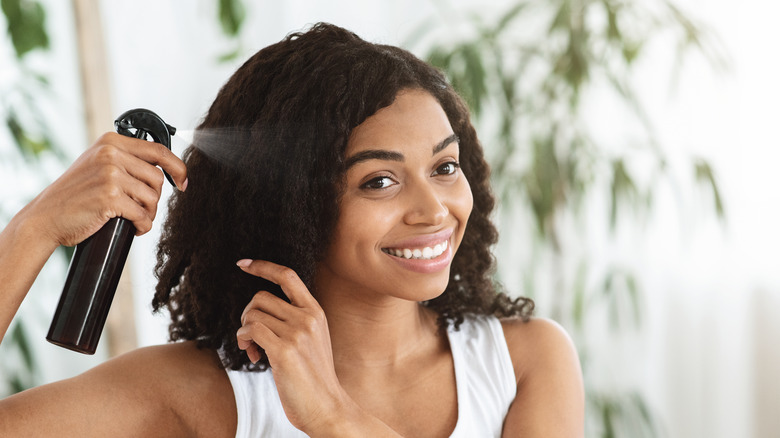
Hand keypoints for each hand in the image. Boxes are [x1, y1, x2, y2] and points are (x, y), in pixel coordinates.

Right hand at [23, 132, 186, 246]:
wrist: (45, 217)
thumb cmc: (75, 195)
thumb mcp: (97, 165)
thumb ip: (125, 160)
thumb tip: (164, 169)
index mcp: (110, 142)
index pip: (159, 150)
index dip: (178, 168)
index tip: (183, 182)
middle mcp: (110, 154)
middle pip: (158, 178)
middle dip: (155, 198)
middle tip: (142, 209)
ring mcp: (110, 175)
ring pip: (152, 198)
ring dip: (148, 214)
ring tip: (135, 219)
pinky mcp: (110, 198)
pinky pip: (142, 215)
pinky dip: (142, 226)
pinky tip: (133, 228)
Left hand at [236, 259, 351, 432]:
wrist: (326, 407)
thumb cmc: (313, 377)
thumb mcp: (312, 340)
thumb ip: (295, 320)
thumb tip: (259, 310)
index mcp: (315, 311)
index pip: (287, 276)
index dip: (263, 266)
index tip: (243, 264)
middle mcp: (307, 317)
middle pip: (261, 296)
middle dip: (247, 314)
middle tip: (251, 337)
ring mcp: (297, 333)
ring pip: (252, 314)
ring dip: (244, 332)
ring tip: (253, 350)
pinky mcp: (284, 351)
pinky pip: (250, 331)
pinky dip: (244, 341)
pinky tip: (254, 356)